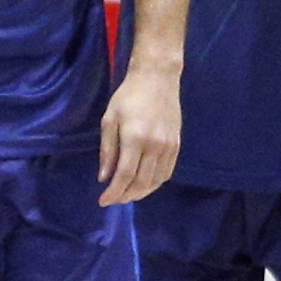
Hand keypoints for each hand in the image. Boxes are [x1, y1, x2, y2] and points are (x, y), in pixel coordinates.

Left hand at [98, 62, 181, 207]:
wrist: (157, 79)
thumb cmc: (128, 96)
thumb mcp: (110, 119)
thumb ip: (107, 150)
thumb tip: (104, 178)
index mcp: (134, 139)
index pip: (124, 176)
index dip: (113, 193)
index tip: (103, 201)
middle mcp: (154, 146)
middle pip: (141, 183)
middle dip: (125, 196)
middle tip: (114, 200)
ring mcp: (168, 147)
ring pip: (155, 181)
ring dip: (140, 193)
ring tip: (127, 194)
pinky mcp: (177, 145)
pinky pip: (166, 173)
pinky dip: (155, 183)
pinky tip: (144, 184)